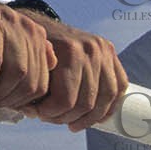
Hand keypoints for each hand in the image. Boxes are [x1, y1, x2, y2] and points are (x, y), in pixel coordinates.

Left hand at [18, 11, 126, 130]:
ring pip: (106, 98)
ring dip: (90, 118)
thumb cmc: (36, 48)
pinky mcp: (112, 53)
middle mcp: (92, 50)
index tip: (39, 115)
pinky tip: (96, 116)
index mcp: (70, 51)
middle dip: (67, 118)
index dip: (51, 114)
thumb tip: (33, 112)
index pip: (66, 100)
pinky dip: (109, 105)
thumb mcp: (31, 63)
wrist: (46, 25)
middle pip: (86, 103)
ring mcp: (105, 50)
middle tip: (53, 119)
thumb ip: (34, 86)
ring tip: (73, 123)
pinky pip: (119, 86)